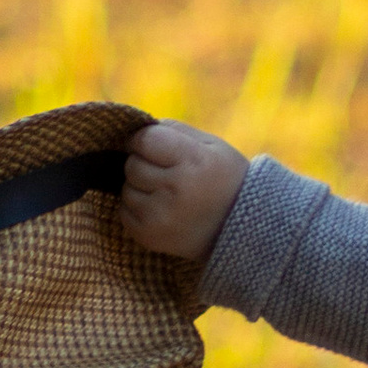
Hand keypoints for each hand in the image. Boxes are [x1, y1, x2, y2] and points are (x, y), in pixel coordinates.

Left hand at [120, 116, 248, 262]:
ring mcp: (161, 217)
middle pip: (132, 166)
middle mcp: (176, 190)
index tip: (154, 146)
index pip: (144, 140)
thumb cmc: (222, 178)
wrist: (242, 229)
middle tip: (166, 173)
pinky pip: (125, 213)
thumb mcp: (210, 145)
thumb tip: (132, 133)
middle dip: (144, 165)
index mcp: (194, 161)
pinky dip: (138, 210)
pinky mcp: (150, 237)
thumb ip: (171, 131)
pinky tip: (161, 210)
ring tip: (165, 193)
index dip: (144, 140)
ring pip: (127, 190)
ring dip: (140, 188)